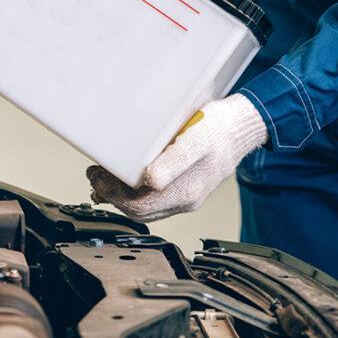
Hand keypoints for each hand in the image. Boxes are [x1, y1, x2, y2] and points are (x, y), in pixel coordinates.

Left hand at [87, 94, 268, 222]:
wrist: (242, 127)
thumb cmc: (220, 129)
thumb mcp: (195, 140)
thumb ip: (173, 162)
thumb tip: (151, 181)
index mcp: (187, 192)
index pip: (140, 206)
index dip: (114, 195)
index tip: (98, 177)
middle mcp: (186, 199)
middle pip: (139, 210)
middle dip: (113, 196)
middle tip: (95, 176)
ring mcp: (186, 196)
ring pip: (146, 207)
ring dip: (121, 196)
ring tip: (103, 178)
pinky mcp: (186, 188)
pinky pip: (155, 200)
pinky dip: (135, 192)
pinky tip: (125, 180)